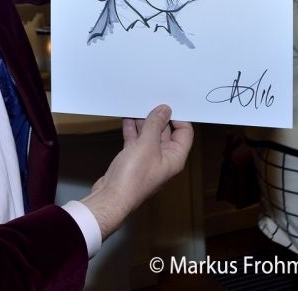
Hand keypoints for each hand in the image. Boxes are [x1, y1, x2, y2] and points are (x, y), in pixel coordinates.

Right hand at [79, 104, 193, 240]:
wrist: (112, 196)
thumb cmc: (133, 176)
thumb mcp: (147, 145)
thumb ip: (155, 125)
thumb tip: (164, 110)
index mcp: (174, 157)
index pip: (185, 133)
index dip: (179, 118)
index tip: (167, 104)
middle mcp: (164, 158)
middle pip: (166, 133)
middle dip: (158, 117)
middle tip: (150, 101)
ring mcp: (148, 159)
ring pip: (149, 135)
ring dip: (143, 122)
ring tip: (137, 106)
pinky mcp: (133, 160)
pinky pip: (136, 141)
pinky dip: (132, 130)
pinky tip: (126, 119)